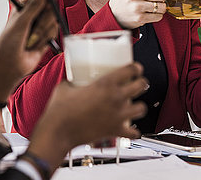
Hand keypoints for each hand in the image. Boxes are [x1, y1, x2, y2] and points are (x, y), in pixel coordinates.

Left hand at [0, 0, 58, 102]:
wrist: (10, 66)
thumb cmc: (8, 43)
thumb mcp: (20, 21)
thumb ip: (34, 5)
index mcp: (23, 8)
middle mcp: (32, 16)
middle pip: (49, 5)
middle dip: (46, 12)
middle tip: (41, 17)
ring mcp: (40, 27)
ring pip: (53, 19)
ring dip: (43, 29)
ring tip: (31, 38)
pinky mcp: (46, 38)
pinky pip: (54, 31)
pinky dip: (46, 37)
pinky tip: (35, 44)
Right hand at [27, 63, 147, 169]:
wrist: (58, 131)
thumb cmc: (60, 110)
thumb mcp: (65, 86)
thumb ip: (73, 80)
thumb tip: (72, 77)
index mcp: (104, 84)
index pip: (130, 70)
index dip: (135, 67)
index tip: (135, 68)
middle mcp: (115, 98)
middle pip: (141, 85)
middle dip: (141, 83)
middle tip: (136, 83)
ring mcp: (118, 115)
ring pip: (141, 108)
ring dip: (138, 106)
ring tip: (133, 105)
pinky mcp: (115, 131)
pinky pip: (133, 133)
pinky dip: (133, 131)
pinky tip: (129, 129)